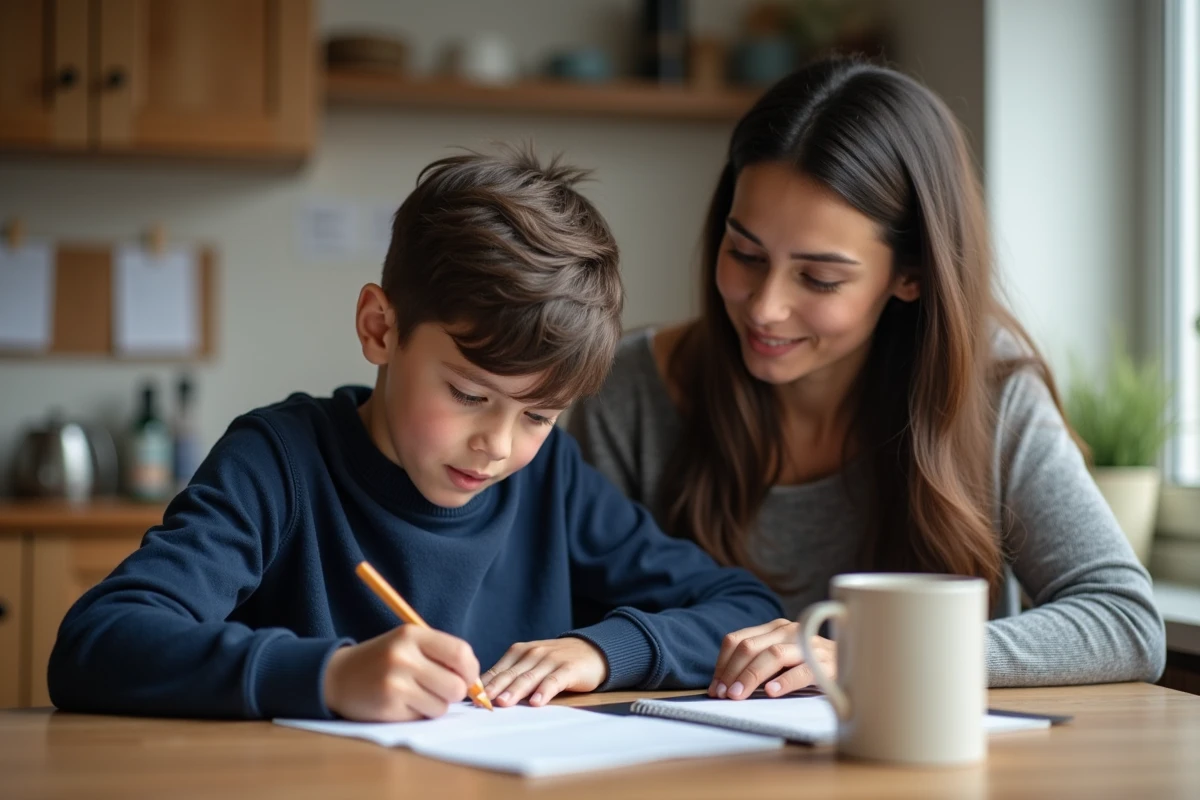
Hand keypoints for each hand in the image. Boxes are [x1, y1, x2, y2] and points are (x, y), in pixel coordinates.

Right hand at [322, 625, 480, 720]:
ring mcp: (395, 683)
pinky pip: (422, 718)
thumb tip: (476, 685)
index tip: (468, 678)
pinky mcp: (388, 708)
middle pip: (456, 686)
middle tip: (439, 689)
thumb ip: (442, 656)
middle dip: (454, 693)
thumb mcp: (409, 644)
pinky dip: (418, 714)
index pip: (461, 653)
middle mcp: (403, 657)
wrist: (337, 676)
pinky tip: (401, 703)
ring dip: (435, 705)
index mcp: (412, 635)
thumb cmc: (383, 660)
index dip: (471, 670)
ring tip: (415, 694)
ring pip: (442, 706)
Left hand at [482, 637, 608, 706]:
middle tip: (481, 702)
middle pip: (510, 674)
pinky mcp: (568, 669)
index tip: (469, 699)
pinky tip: (537, 702)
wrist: (592, 650)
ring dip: (515, 691)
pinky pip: (554, 681)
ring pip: (529, 677)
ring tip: (503, 703)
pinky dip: (544, 691)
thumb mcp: (531, 663)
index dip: (483, 685)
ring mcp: (551, 660)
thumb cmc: (556, 661)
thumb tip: (483, 696)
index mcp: (519, 652)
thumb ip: (511, 676)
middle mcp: (532, 654)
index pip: (497, 670)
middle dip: (494, 688)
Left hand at [709, 618, 836, 699]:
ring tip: (739, 695)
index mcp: (773, 628)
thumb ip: (757, 662)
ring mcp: (808, 645)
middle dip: (732, 672)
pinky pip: (803, 670)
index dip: (722, 664)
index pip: (737, 639)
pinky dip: (785, 681)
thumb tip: (723, 686)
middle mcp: (789, 631)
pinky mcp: (826, 663)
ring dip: (751, 676)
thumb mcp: (781, 657)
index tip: (715, 687)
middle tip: (723, 695)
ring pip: (773, 655)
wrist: (856, 662)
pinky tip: (773, 692)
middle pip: (750, 647)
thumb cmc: (810, 664)